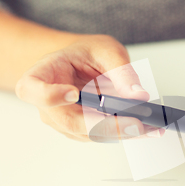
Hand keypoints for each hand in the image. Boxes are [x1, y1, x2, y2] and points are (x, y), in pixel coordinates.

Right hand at [15, 35, 162, 141]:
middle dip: (105, 125)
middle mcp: (49, 103)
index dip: (49, 95)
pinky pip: (102, 135)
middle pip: (70, 121)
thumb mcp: (106, 50)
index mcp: (43, 74)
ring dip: (122, 132)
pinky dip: (125, 133)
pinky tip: (148, 128)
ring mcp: (63, 120)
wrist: (81, 65)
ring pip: (89, 133)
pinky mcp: (82, 131)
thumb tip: (138, 95)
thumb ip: (121, 70)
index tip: (72, 94)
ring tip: (152, 126)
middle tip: (136, 123)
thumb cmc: (85, 55)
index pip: (32, 89)